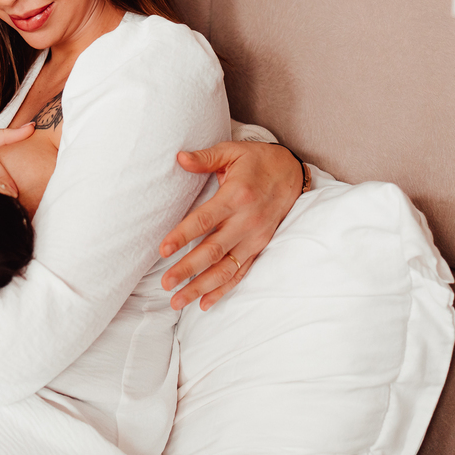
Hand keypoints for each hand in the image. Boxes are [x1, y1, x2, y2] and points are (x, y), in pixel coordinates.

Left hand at [160, 141, 306, 310]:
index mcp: (236, 196)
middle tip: (166, 284)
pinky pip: (241, 273)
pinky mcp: (260, 247)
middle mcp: (247, 221)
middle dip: (188, 270)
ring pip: (226, 268)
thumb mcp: (231, 151)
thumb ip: (204, 158)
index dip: (182, 236)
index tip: (162, 250)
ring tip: (178, 301)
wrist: (292, 172)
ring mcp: (255, 237)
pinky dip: (223, 290)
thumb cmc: (257, 161)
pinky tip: (205, 303)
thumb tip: (179, 158)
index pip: (204, 220)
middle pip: (213, 250)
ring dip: (201, 287)